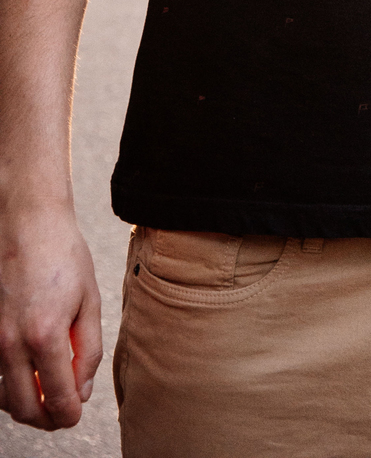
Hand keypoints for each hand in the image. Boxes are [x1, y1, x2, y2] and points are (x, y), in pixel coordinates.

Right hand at [0, 202, 102, 427]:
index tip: (77, 414)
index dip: (70, 415)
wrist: (28, 222)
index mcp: (45, 336)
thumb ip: (88, 350)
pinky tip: (28, 372)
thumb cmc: (64, 256)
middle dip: (46, 419)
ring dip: (26, 404)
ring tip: (47, 395)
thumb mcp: (89, 300)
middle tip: (62, 413)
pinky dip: (10, 384)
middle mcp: (12, 343)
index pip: (58, 399)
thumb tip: (82, 391)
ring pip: (4, 396)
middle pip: (24, 409)